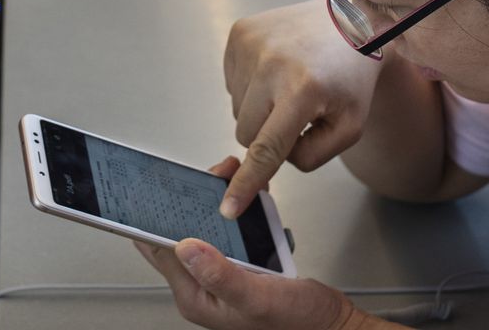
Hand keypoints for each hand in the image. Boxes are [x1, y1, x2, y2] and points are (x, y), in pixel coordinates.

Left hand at [135, 161, 367, 329]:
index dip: (156, 217)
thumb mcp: (258, 298)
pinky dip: (234, 208)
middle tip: (203, 174)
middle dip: (188, 199)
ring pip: (205, 226)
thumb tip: (187, 247)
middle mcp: (204, 285)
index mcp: (196, 297)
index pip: (160, 250)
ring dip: (212, 199)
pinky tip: (245, 194)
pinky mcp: (241, 263)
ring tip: (225, 175)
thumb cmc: (299, 323)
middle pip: (180, 232)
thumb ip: (220, 275)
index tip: (156, 188)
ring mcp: (222, 272)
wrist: (333, 325)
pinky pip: (229, 229)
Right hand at [221, 0, 382, 217]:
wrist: (351, 21)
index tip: (228, 207)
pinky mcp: (240, 33)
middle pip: (246, 133)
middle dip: (267, 135)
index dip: (246, 183)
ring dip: (259, 108)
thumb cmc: (353, 76)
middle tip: (296, 115)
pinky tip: (277, 70)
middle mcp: (271, 64)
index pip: (266, 149)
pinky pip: (232, 82)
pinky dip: (251, 85)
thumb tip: (271, 162)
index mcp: (303, 90)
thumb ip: (311, 156)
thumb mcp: (350, 127)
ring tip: (290, 85)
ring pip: (237, 109)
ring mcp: (251, 44)